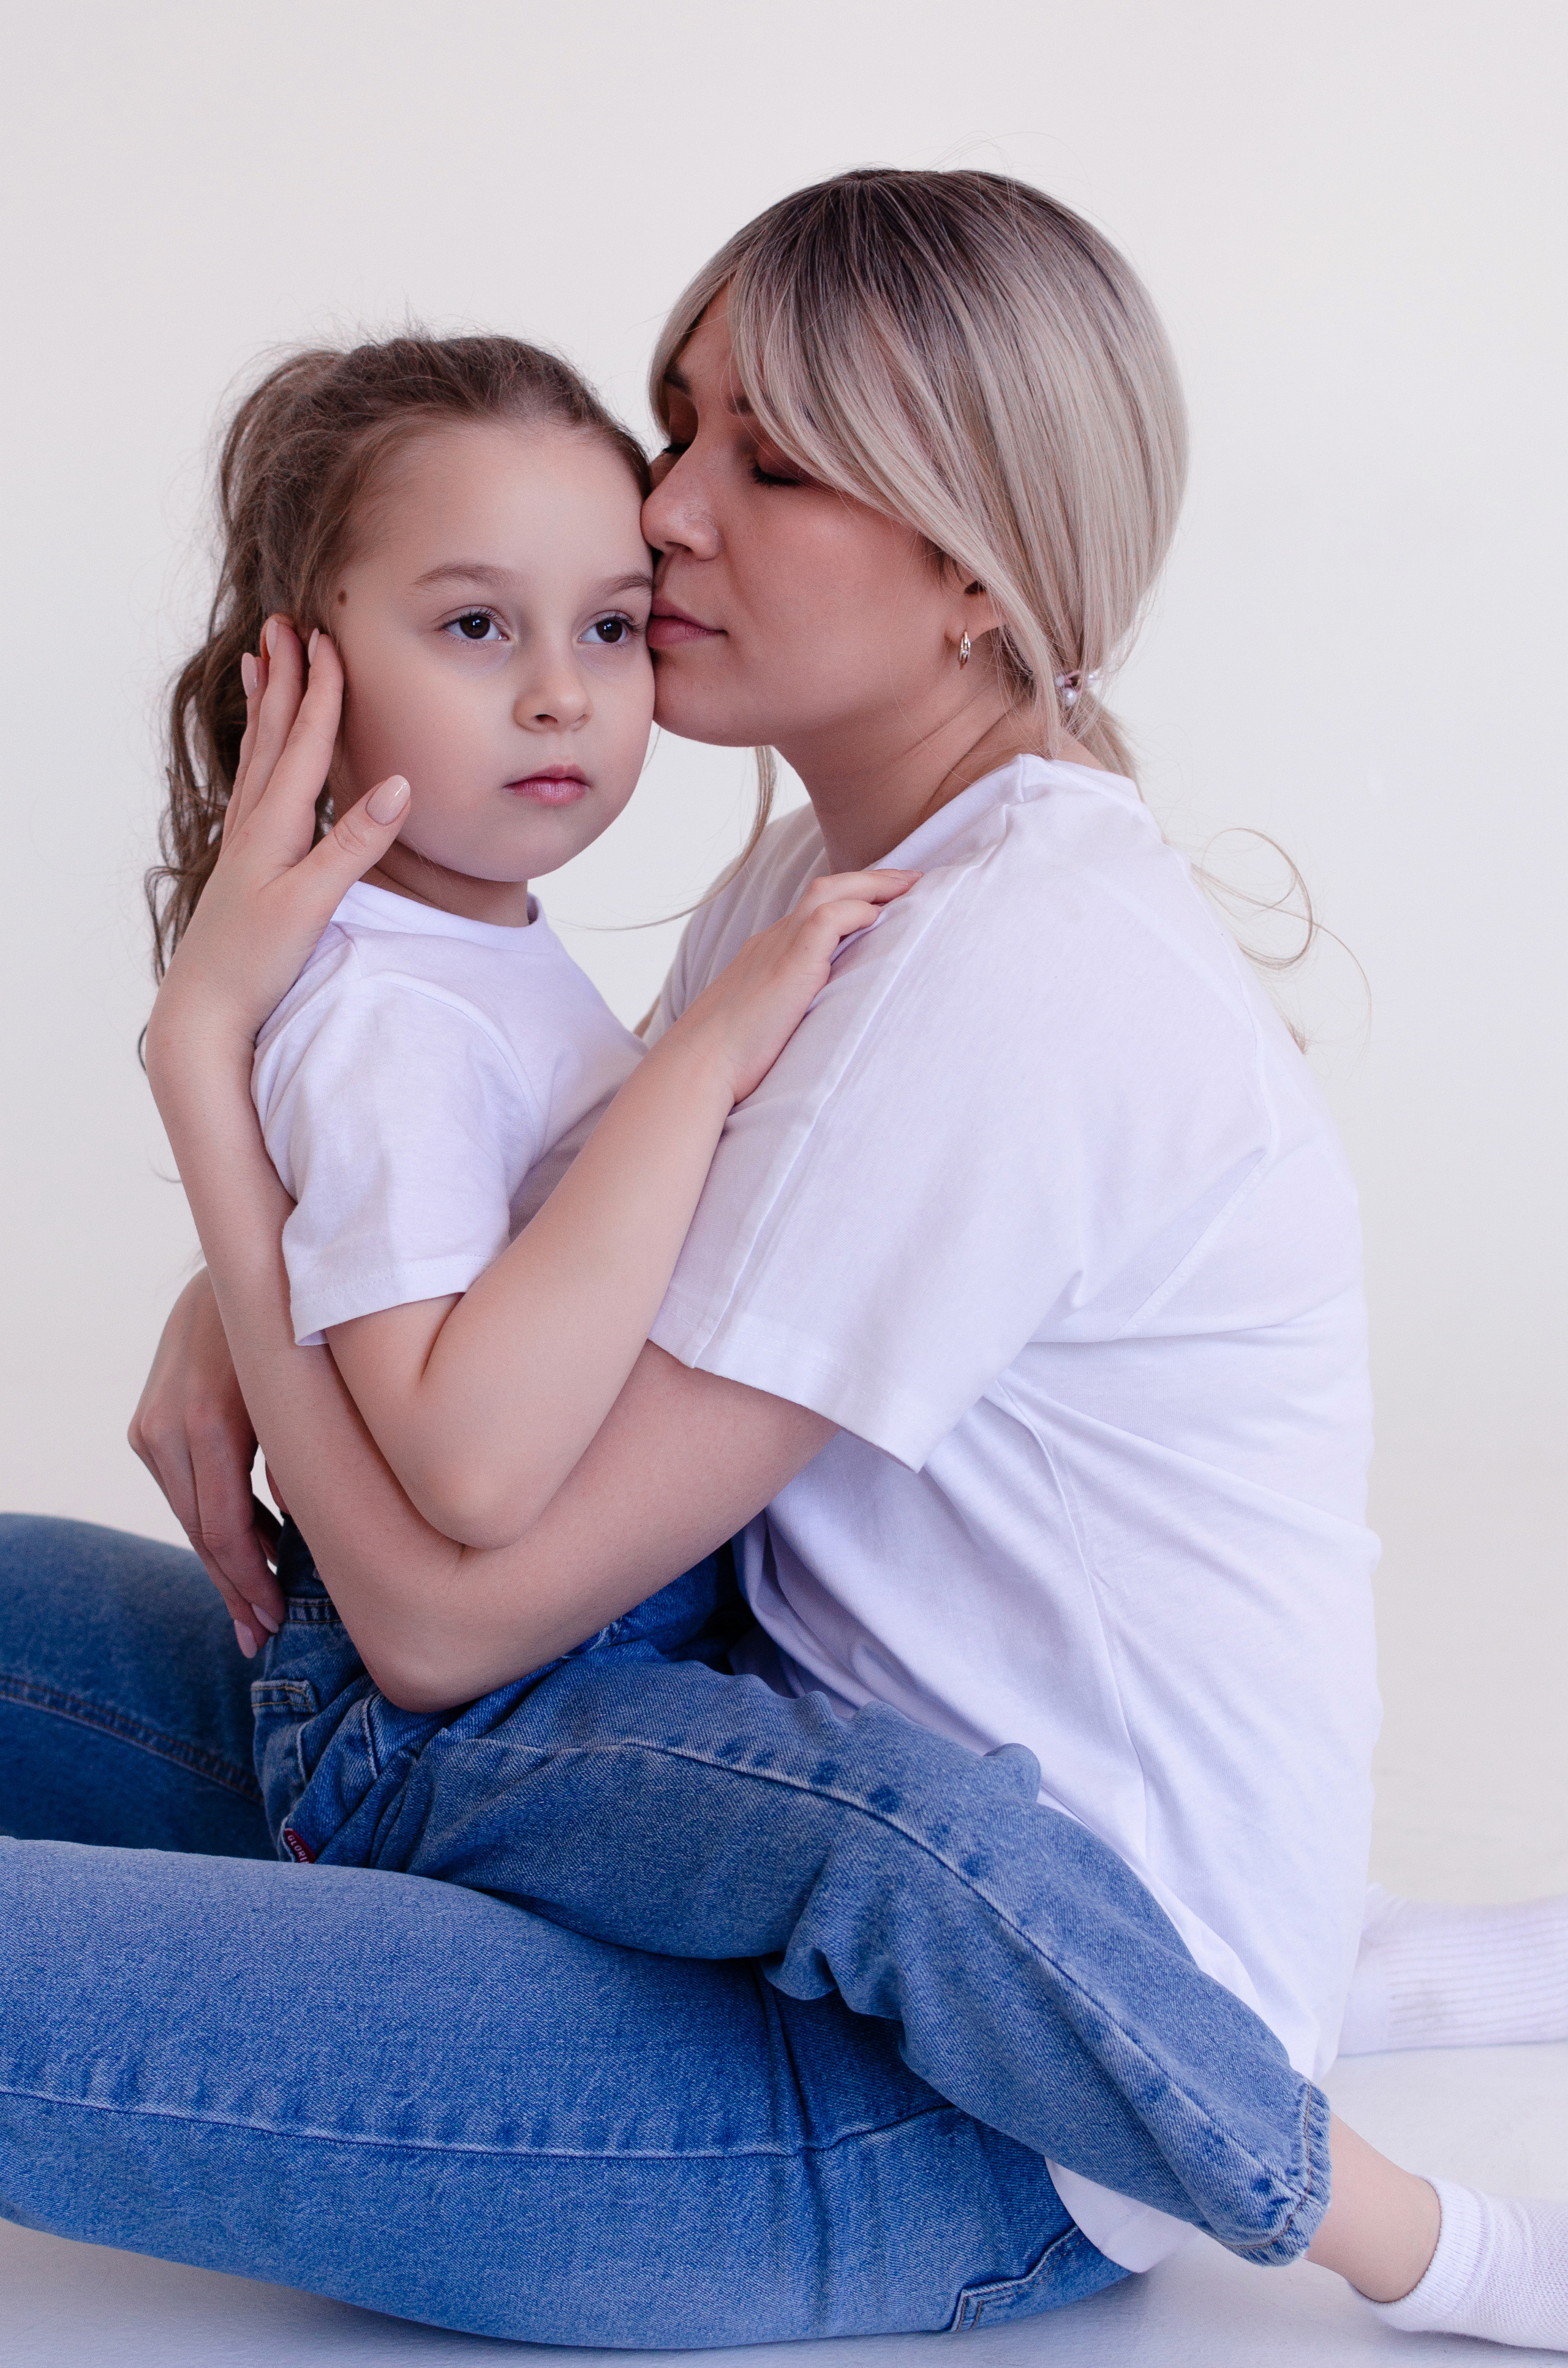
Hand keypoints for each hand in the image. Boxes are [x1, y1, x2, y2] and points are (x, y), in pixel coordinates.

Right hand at [128, 1270, 285, 1653]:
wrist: (248, 1261)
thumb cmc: (301, 1324)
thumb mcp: (313, 1392)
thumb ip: (308, 1460)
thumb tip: (308, 1530)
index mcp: (209, 1422)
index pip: (222, 1532)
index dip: (249, 1586)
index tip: (275, 1624)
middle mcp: (167, 1426)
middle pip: (200, 1534)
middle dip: (235, 1589)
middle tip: (264, 1636)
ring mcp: (150, 1423)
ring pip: (188, 1515)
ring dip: (225, 1560)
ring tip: (258, 1608)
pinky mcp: (148, 1420)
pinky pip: (183, 1488)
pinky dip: (213, 1520)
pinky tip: (248, 1550)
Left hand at [143, 617, 413, 1084]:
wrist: (204, 1011)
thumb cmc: (256, 963)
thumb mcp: (312, 905)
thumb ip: (354, 845)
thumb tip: (397, 785)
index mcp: (275, 828)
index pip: (304, 742)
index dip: (319, 689)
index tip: (325, 637)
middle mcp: (256, 826)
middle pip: (273, 735)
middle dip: (282, 677)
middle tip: (282, 622)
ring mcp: (246, 845)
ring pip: (259, 757)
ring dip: (265, 706)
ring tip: (257, 661)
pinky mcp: (245, 866)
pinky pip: (253, 789)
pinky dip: (259, 754)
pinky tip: (260, 752)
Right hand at [666, 867, 918, 1105]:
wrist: (699, 1065)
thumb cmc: (728, 1057)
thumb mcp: (765, 1021)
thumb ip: (791, 1007)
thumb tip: (817, 1021)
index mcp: (768, 953)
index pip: (816, 910)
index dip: (853, 898)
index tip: (887, 900)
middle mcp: (773, 941)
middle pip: (826, 889)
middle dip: (873, 879)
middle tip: (913, 879)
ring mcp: (778, 949)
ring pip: (828, 893)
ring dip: (872, 885)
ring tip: (910, 886)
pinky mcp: (787, 966)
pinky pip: (826, 920)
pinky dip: (855, 911)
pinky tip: (879, 916)